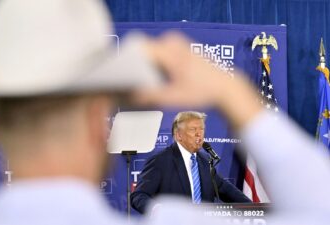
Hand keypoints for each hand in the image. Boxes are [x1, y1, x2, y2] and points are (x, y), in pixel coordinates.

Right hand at [136, 33, 262, 129]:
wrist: (223, 86)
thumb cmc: (202, 92)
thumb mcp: (174, 98)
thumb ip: (150, 96)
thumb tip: (130, 96)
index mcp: (170, 53)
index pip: (139, 50)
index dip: (128, 63)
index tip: (124, 77)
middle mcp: (171, 42)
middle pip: (143, 51)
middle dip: (136, 67)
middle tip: (136, 84)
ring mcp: (175, 42)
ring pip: (150, 52)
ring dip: (146, 66)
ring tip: (148, 83)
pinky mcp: (178, 46)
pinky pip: (158, 52)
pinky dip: (155, 64)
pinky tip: (159, 78)